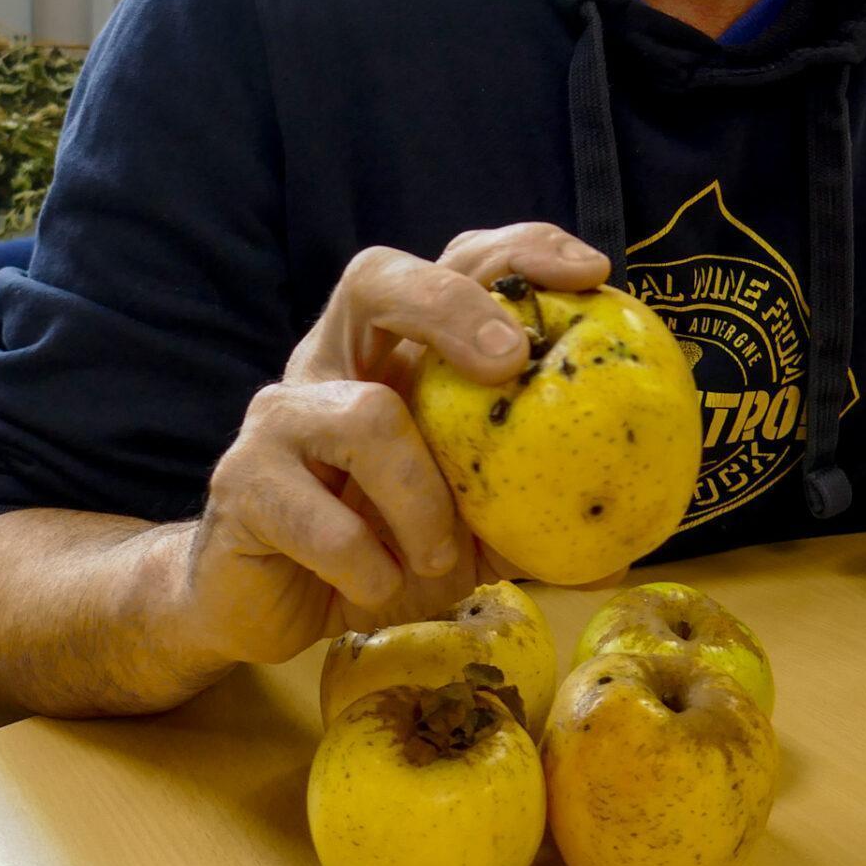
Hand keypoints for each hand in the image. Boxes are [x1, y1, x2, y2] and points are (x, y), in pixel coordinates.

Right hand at [180, 223, 610, 669]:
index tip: (591, 273)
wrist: (266, 612)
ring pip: (365, 416)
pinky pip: (318, 514)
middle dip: (450, 304)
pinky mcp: (240, 479)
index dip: (518, 253)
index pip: (453, 265)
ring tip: (439, 558)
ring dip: (422, 499)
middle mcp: (334, 362)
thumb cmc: (379, 550)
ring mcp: (280, 415)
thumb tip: (624, 547)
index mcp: (394, 353)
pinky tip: (374, 588)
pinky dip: (364, 561)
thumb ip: (533, 516)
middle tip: (511, 361)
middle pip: (377, 277)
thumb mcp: (470, 529)